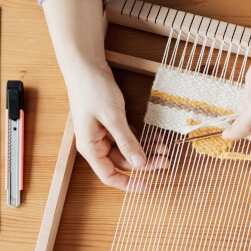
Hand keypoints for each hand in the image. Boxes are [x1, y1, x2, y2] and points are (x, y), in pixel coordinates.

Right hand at [65, 65, 167, 190]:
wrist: (86, 65)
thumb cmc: (92, 89)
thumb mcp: (113, 118)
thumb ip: (127, 142)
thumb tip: (140, 164)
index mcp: (90, 147)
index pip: (109, 175)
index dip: (128, 184)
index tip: (147, 185)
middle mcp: (97, 144)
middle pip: (124, 163)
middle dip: (145, 163)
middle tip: (165, 160)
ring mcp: (104, 134)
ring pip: (129, 151)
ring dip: (147, 150)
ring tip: (164, 148)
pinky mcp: (112, 125)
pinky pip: (130, 138)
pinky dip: (142, 139)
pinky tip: (156, 138)